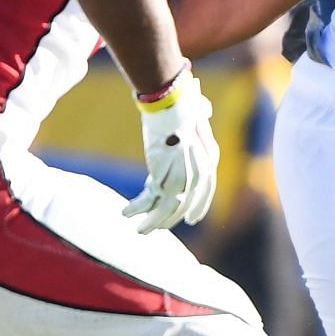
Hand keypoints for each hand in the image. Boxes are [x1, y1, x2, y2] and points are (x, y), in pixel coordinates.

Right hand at [122, 63, 218, 231]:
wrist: (172, 105)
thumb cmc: (182, 105)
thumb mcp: (197, 115)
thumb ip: (200, 120)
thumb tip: (202, 109)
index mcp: (209, 161)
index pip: (206, 192)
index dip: (198, 207)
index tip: (190, 219)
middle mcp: (198, 176)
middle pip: (184, 205)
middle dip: (170, 219)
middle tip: (157, 228)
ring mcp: (181, 181)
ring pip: (166, 210)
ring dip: (152, 223)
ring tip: (139, 231)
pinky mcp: (162, 180)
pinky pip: (148, 201)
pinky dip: (136, 208)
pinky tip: (125, 212)